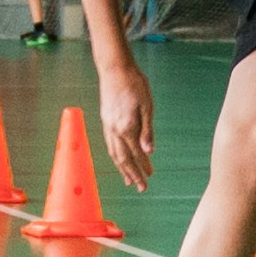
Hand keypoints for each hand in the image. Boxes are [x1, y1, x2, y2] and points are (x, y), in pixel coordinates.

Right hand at [97, 55, 154, 191]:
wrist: (115, 69)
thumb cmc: (135, 84)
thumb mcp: (147, 106)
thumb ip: (147, 130)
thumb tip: (149, 151)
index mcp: (126, 127)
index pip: (136, 153)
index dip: (143, 167)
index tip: (150, 178)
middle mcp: (114, 130)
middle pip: (123, 158)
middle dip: (132, 174)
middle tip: (141, 188)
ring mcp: (107, 126)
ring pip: (114, 153)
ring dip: (122, 168)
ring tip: (129, 180)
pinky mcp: (105, 120)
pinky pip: (109, 144)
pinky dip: (115, 156)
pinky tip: (120, 159)